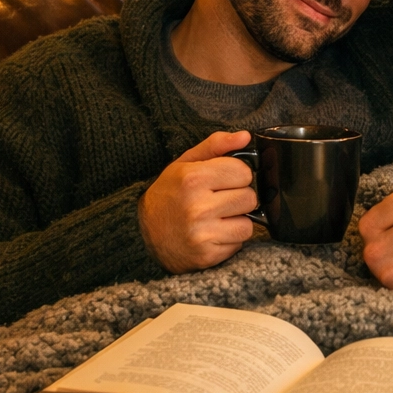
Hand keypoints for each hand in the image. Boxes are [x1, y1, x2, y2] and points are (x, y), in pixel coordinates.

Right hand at [139, 130, 258, 273]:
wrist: (142, 234)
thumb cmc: (169, 194)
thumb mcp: (185, 163)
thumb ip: (216, 145)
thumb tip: (245, 136)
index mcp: (192, 179)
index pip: (243, 172)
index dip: (236, 174)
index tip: (223, 179)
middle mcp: (197, 207)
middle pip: (250, 198)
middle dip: (238, 197)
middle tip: (219, 199)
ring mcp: (201, 234)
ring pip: (248, 223)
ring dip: (237, 220)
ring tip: (217, 217)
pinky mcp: (206, 256)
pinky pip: (239, 243)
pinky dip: (231, 239)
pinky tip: (213, 233)